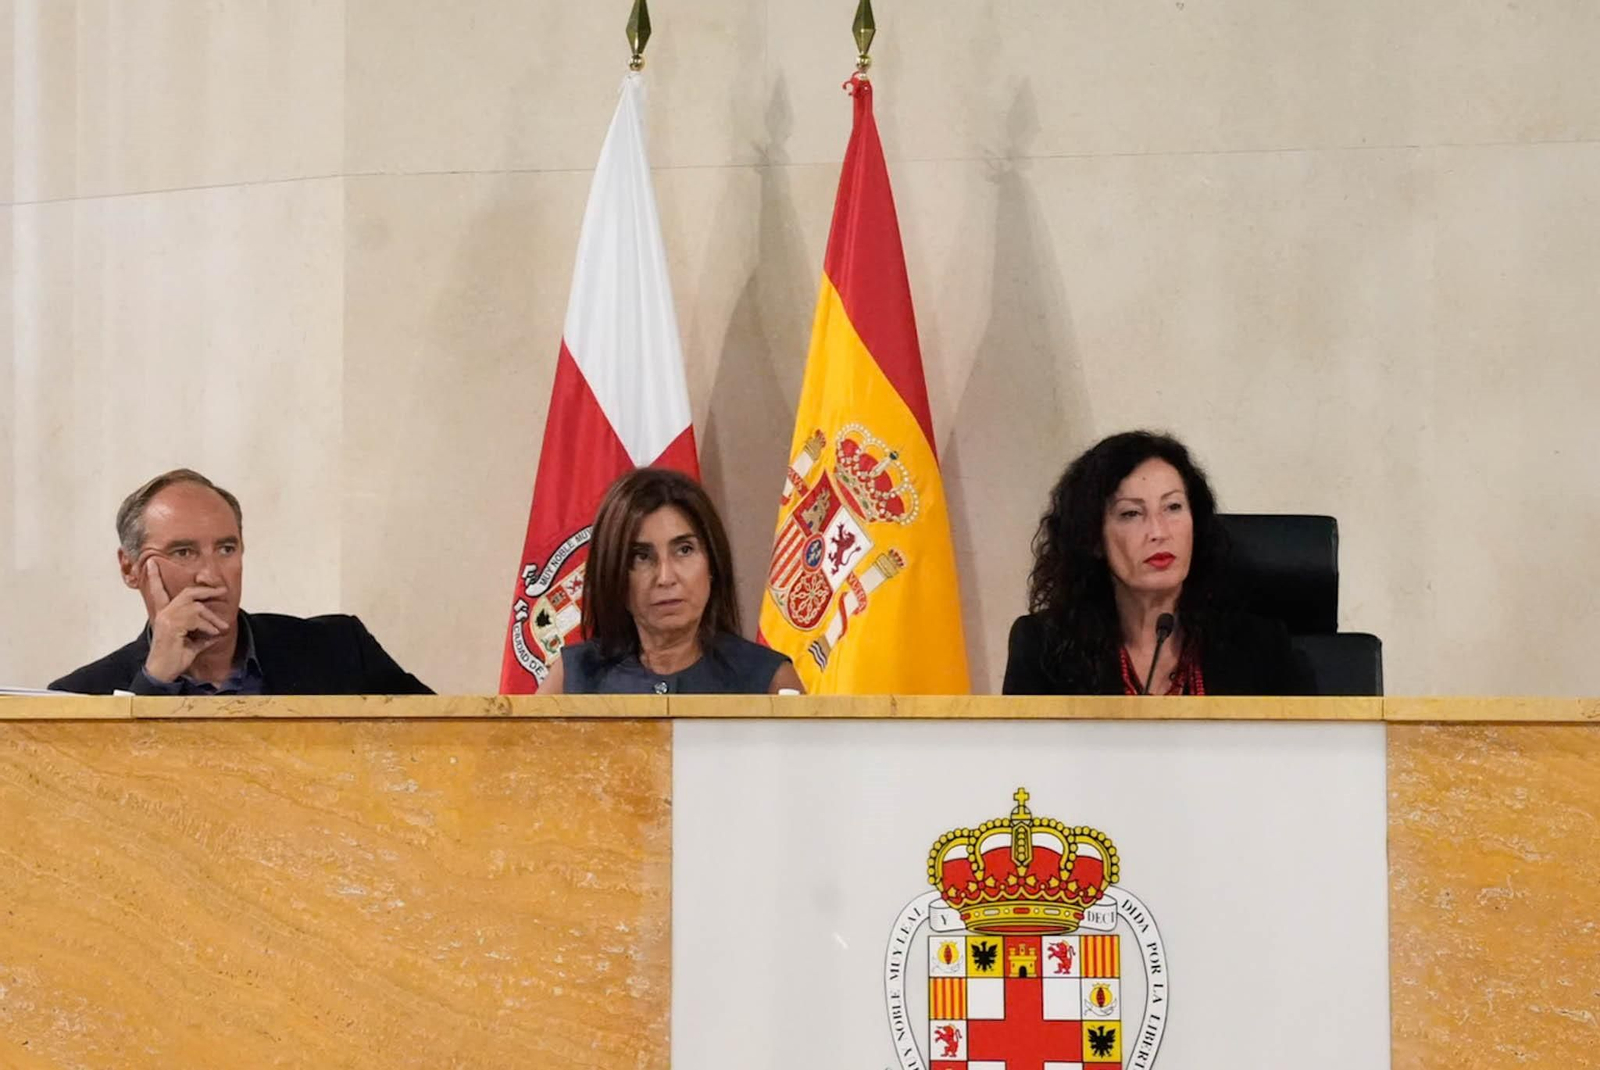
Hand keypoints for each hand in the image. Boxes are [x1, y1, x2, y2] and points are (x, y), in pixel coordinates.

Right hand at [141, 557, 230, 683]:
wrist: (163, 672)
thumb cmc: (175, 659)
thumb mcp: (192, 644)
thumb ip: (203, 636)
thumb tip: (218, 633)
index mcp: (164, 615)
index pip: (158, 592)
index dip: (154, 578)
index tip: (151, 563)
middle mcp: (163, 614)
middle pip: (187, 594)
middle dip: (207, 590)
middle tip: (223, 591)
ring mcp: (166, 619)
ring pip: (196, 608)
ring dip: (212, 618)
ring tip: (222, 627)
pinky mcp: (172, 625)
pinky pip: (196, 619)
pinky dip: (209, 626)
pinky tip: (214, 634)